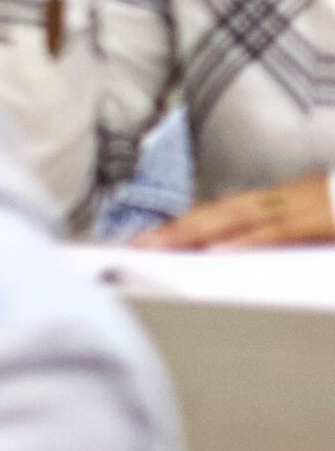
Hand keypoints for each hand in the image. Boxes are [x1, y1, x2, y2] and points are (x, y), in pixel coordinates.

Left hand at [140, 173, 334, 251]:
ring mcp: (296, 206)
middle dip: (174, 229)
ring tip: (158, 247)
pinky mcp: (315, 220)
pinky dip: (244, 240)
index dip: (184, 222)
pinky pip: (274, 231)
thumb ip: (280, 232)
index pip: (220, 211)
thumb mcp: (313, 223)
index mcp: (278, 199)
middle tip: (135, 245)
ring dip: (194, 233)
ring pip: (234, 218)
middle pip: (216, 213)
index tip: (151, 236)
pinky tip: (215, 251)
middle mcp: (279, 198)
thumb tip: (239, 249)